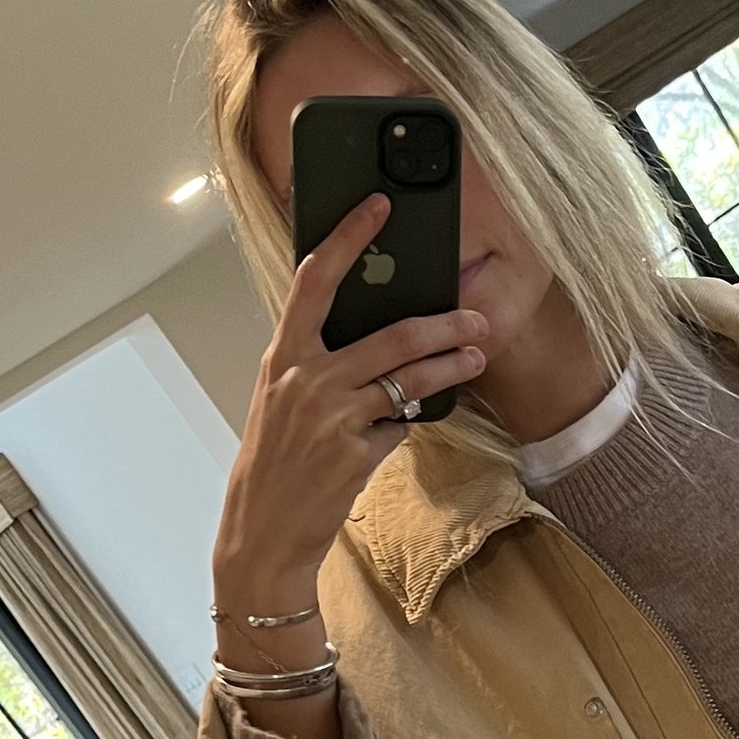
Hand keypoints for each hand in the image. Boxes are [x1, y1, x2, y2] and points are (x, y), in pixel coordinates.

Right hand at [210, 192, 487, 623]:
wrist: (262, 532)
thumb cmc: (273, 464)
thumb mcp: (279, 402)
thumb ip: (314, 365)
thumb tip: (369, 338)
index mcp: (283, 356)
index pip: (315, 279)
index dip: (348, 236)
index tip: (377, 206)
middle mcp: (307, 380)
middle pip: (392, 334)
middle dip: (444, 324)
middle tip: (474, 319)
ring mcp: (334, 417)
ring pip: (410, 379)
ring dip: (451, 367)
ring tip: (476, 358)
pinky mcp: (357, 453)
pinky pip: (400, 425)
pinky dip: (411, 421)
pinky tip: (417, 419)